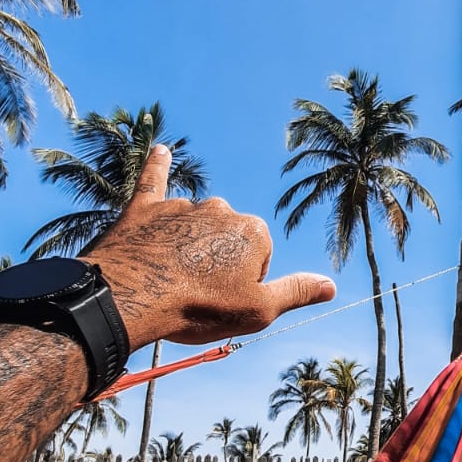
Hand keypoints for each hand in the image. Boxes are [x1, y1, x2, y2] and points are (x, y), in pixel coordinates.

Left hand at [86, 145, 334, 347]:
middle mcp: (222, 209)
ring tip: (169, 276)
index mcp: (254, 231)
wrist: (132, 297)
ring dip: (188, 244)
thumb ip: (296, 292)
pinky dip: (157, 167)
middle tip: (196, 293)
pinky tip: (160, 152)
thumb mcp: (258, 310)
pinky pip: (154, 180)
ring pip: (195, 223)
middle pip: (227, 239)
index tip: (224, 301)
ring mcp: (184, 206)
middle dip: (216, 263)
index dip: (242, 286)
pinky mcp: (147, 207)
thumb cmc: (199, 307)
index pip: (258, 259)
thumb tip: (330, 284)